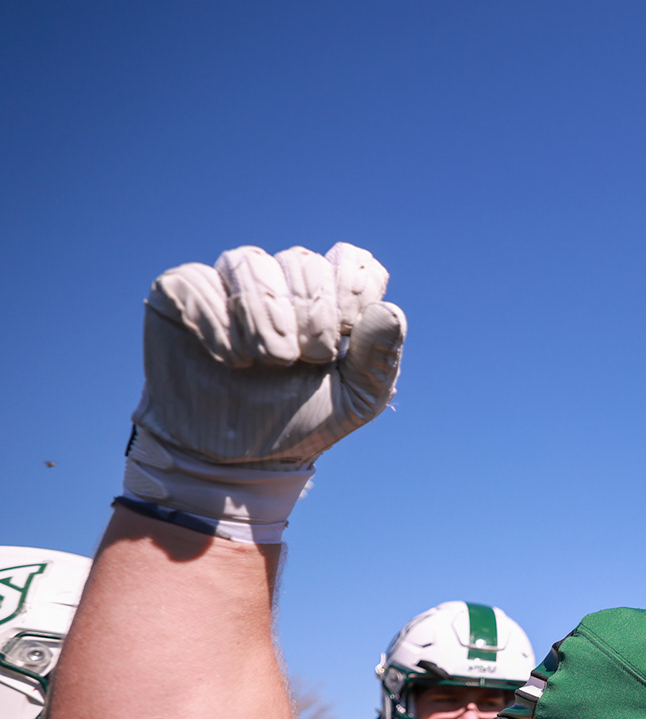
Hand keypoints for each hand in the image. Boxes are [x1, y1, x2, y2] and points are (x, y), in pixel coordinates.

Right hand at [122, 244, 404, 541]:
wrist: (239, 458)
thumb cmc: (301, 419)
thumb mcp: (356, 401)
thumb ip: (379, 358)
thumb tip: (390, 310)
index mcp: (330, 298)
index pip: (352, 262)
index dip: (352, 290)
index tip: (346, 334)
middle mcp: (282, 280)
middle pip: (302, 261)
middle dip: (309, 311)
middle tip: (303, 359)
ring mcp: (230, 284)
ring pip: (248, 262)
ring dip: (264, 313)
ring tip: (268, 360)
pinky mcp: (181, 295)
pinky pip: (195, 280)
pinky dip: (216, 320)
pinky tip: (230, 359)